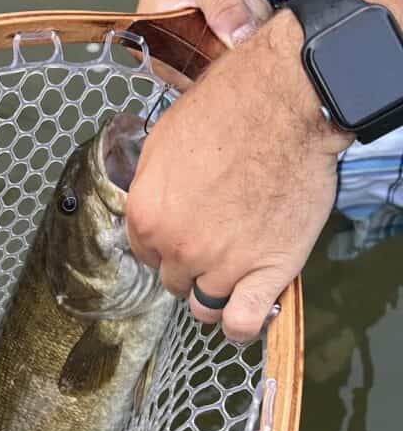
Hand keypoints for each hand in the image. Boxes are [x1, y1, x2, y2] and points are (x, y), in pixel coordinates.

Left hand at [126, 12, 354, 341]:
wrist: (284, 104)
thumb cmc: (224, 111)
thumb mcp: (163, 141)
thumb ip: (151, 186)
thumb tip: (150, 206)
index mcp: (146, 217)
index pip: (145, 256)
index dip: (166, 244)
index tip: (187, 232)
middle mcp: (177, 248)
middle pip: (174, 281)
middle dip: (191, 265)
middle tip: (219, 239)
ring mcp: (222, 264)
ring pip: (205, 306)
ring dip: (215, 292)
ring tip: (235, 271)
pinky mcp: (266, 271)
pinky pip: (242, 322)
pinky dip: (240, 325)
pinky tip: (245, 311)